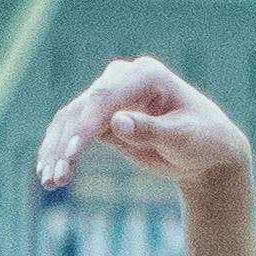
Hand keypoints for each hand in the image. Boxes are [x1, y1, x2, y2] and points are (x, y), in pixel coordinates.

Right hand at [34, 53, 251, 198]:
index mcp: (146, 75)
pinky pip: (73, 130)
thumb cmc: (202, 139)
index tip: (72, 154)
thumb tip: (117, 122)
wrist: (207, 151)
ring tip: (50, 181)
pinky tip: (49, 174)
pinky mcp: (101, 116)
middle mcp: (122, 78)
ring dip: (56, 150)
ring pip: (71, 118)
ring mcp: (109, 95)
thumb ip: (151, 130)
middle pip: (83, 107)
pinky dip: (60, 151)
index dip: (86, 124)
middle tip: (55, 178)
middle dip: (66, 143)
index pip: (106, 97)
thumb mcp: (183, 138)